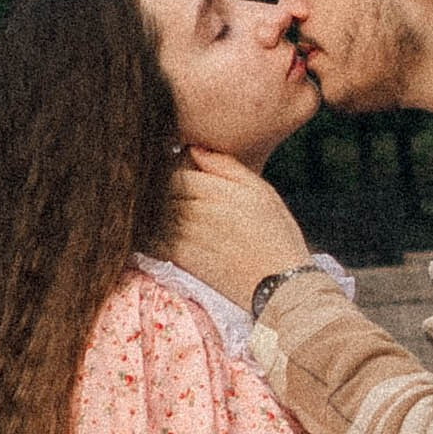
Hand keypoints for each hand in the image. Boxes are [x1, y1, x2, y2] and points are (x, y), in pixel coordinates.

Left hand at [168, 152, 310, 309]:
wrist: (280, 284)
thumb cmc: (277, 236)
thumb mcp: (263, 192)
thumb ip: (227, 167)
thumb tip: (195, 148)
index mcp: (221, 190)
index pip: (177, 170)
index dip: (175, 171)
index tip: (182, 179)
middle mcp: (201, 210)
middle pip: (163, 189)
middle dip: (163, 190)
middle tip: (173, 197)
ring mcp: (189, 235)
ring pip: (156, 212)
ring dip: (156, 212)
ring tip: (169, 216)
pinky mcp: (183, 259)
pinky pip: (154, 239)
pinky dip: (151, 235)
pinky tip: (162, 236)